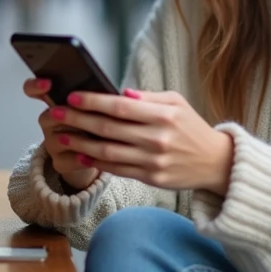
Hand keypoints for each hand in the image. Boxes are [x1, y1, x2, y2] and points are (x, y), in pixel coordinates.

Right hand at [22, 78, 100, 190]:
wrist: (96, 155)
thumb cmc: (97, 124)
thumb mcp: (97, 106)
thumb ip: (97, 96)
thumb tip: (115, 90)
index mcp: (56, 101)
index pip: (33, 89)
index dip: (36, 86)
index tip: (48, 83)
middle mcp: (49, 121)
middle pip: (49, 115)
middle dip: (71, 117)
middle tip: (89, 117)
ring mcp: (51, 142)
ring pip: (60, 138)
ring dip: (80, 138)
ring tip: (97, 138)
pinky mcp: (59, 162)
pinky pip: (69, 159)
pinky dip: (82, 158)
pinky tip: (92, 156)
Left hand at [49, 88, 234, 194]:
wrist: (215, 162)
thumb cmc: (191, 128)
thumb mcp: (177, 103)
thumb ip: (148, 97)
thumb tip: (119, 93)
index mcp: (163, 115)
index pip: (119, 107)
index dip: (93, 101)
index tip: (72, 97)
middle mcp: (157, 138)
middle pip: (108, 128)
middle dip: (77, 120)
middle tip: (55, 113)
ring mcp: (153, 160)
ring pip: (108, 151)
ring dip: (80, 143)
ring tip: (61, 135)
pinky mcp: (151, 178)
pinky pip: (117, 169)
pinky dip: (96, 162)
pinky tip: (80, 154)